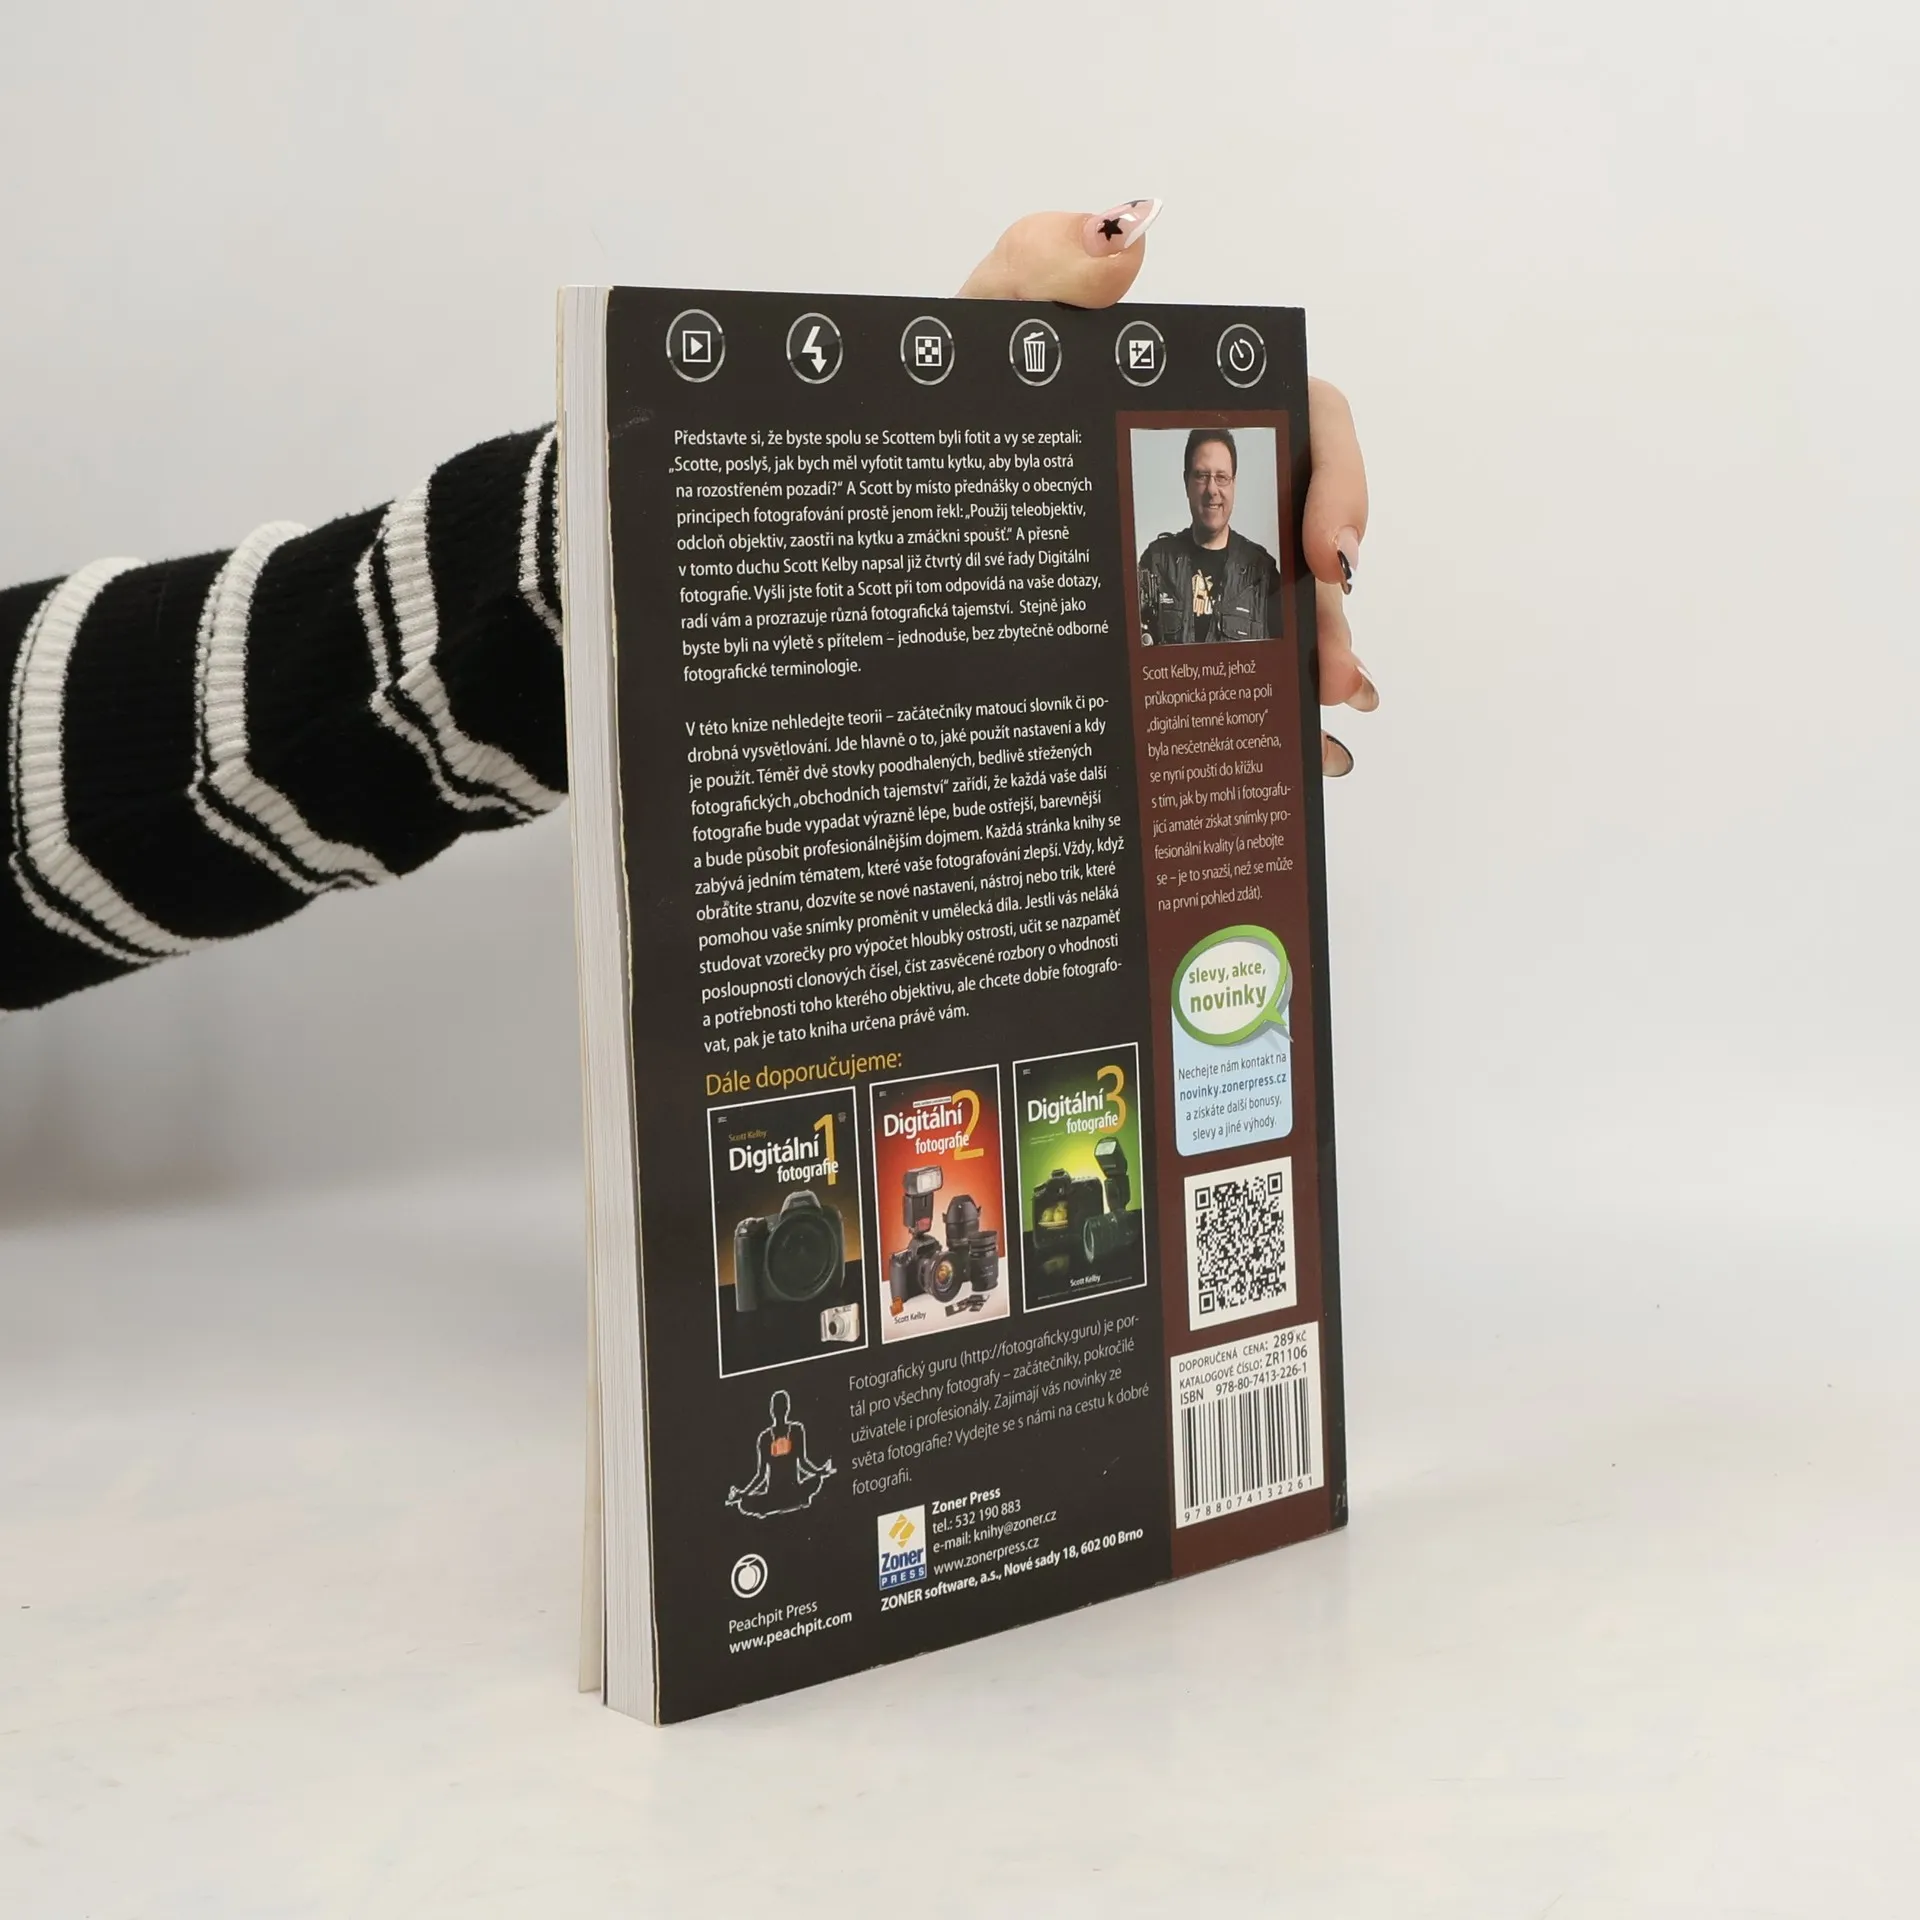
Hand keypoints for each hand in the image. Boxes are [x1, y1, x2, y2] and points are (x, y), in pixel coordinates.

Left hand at [959, 206, 1374, 777]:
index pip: (1296, 419)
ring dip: (1310, 667)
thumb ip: (1035, 274)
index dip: (1334, 476)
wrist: (855, 526)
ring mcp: (1166, 567)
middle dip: (1330, 605)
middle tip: (1330, 669)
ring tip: (1318, 720)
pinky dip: (1265, 721)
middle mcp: (1186, 487)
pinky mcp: (1139, 642)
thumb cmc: (923, 421)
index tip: (1330, 548)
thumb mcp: (968, 344)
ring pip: (1272, 617)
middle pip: (1299, 538)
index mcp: (1173, 409)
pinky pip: (1217, 682)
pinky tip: (1296, 762)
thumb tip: (1123, 234)